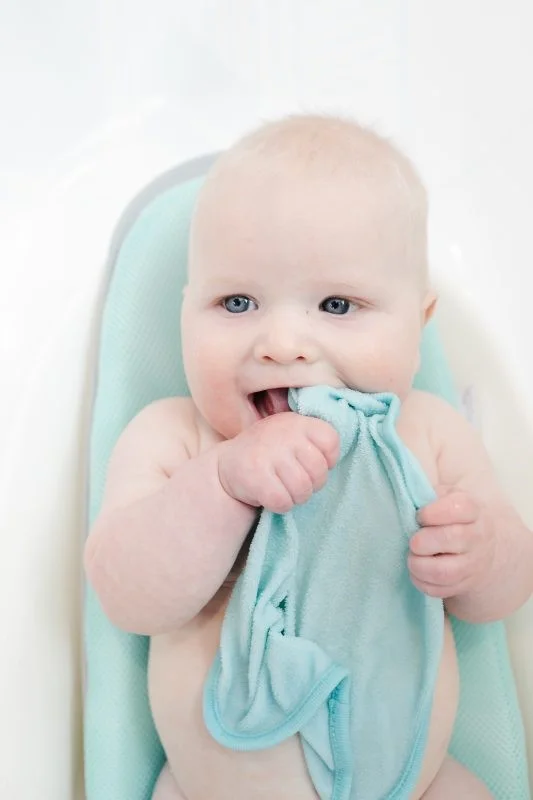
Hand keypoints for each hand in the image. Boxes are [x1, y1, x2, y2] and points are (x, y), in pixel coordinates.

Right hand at [217, 412, 339, 513]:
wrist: (228, 465)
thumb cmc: (269, 454)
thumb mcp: (291, 436)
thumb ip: (313, 441)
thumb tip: (333, 460)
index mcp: (297, 422)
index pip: (331, 441)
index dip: (327, 460)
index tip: (310, 464)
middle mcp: (283, 433)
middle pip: (319, 471)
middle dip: (312, 485)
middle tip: (295, 482)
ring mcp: (268, 453)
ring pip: (303, 489)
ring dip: (296, 498)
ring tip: (283, 489)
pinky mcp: (255, 475)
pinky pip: (283, 501)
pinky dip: (280, 506)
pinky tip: (270, 495)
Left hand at [408, 487, 496, 598]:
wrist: (484, 546)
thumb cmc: (454, 517)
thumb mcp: (446, 497)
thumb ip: (428, 495)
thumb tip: (407, 500)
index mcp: (472, 510)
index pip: (458, 507)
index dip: (432, 512)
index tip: (420, 516)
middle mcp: (477, 536)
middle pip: (451, 539)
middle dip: (422, 541)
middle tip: (413, 541)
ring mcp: (474, 564)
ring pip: (445, 571)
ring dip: (419, 565)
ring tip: (412, 558)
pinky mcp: (465, 585)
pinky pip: (441, 590)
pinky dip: (422, 582)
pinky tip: (417, 572)